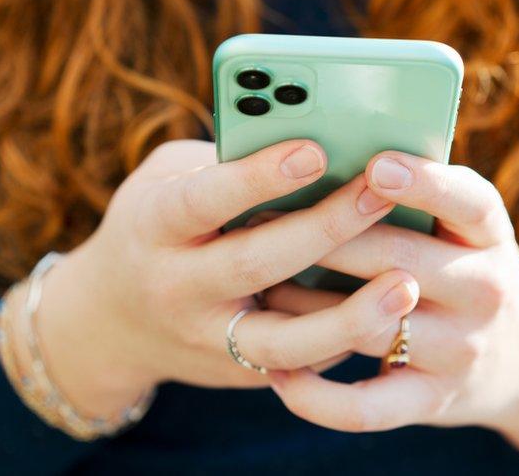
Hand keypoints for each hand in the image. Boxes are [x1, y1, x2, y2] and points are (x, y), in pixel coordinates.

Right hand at [6, 140, 419, 420]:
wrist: (113, 322)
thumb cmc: (156, 225)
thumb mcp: (167, 180)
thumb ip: (225, 164)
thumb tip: (319, 144)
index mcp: (153, 226)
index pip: (204, 200)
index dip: (258, 178)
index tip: (315, 150)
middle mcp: (176, 288)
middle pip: (254, 264)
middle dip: (323, 230)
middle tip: (379, 193)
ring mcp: (209, 340)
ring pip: (283, 342)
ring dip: (349, 317)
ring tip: (405, 285)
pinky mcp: (241, 373)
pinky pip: (302, 363)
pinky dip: (348, 339)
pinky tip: (391, 313)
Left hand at [264, 151, 518, 461]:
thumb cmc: (464, 267)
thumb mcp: (464, 228)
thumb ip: (415, 197)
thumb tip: (320, 160)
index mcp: (488, 234)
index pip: (469, 203)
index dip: (424, 184)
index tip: (375, 164)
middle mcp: (483, 290)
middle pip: (397, 259)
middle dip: (325, 238)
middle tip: (258, 215)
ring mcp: (459, 349)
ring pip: (369, 325)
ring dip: (303, 308)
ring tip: (255, 290)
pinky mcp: (433, 401)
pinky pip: (366, 408)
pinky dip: (316, 397)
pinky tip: (279, 374)